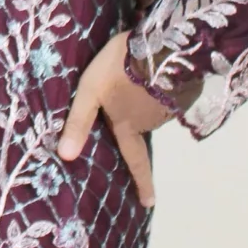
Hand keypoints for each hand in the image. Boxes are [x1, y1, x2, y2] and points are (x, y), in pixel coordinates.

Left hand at [57, 31, 176, 209]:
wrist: (160, 43)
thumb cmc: (119, 68)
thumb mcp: (90, 90)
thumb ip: (78, 121)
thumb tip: (65, 156)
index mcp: (128, 125)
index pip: (135, 161)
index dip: (142, 182)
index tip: (149, 203)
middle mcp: (151, 122)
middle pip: (141, 127)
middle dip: (136, 122)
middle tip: (128, 101)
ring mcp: (169, 107)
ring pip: (152, 109)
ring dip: (146, 100)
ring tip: (136, 78)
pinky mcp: (182, 91)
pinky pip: (166, 95)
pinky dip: (158, 89)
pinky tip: (153, 74)